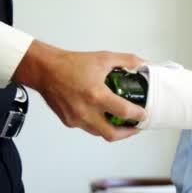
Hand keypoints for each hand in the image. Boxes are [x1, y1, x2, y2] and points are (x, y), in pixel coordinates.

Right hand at [12, 40, 146, 140]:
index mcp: (97, 95)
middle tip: (136, 126)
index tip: (144, 115)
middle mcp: (86, 111)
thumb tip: (144, 64)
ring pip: (100, 133)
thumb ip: (127, 60)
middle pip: (113, 134)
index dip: (138, 116)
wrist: (44, 69)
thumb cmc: (71, 64)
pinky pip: (88, 128)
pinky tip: (103, 116)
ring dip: (113, 130)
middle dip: (128, 133)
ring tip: (122, 122)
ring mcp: (76, 119)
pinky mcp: (69, 122)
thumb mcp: (103, 58)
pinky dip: (98, 124)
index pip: (124, 112)